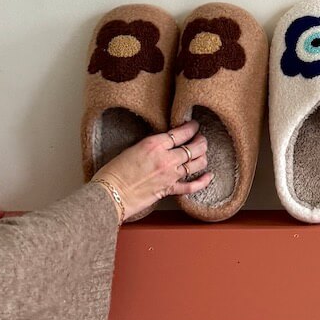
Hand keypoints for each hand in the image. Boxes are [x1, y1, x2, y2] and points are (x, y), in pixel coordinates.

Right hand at [92, 119, 210, 221]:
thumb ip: (152, 146)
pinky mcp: (169, 190)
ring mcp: (170, 175)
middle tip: (201, 139)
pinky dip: (203, 181)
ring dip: (203, 156)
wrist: (110, 194)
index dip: (192, 127)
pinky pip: (192, 186)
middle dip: (201, 141)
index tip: (194, 125)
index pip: (181, 133)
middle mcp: (166, 158)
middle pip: (194, 147)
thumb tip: (165, 144)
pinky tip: (209, 175)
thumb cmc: (114, 172)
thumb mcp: (132, 149)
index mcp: (154, 144)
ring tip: (203, 152)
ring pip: (197, 163)